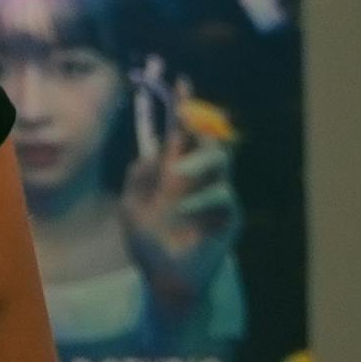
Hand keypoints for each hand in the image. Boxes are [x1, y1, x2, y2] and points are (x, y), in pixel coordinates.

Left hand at [120, 112, 240, 306]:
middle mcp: (197, 178)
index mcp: (172, 172)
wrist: (165, 280)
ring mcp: (216, 194)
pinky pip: (224, 194)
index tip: (181, 81)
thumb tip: (152, 153)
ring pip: (222, 159)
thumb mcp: (131, 208)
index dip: (183, 108)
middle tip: (184, 120)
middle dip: (200, 123)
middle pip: (208, 137)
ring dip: (198, 160)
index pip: (181, 134)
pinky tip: (183, 210)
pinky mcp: (229, 214)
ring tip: (176, 173)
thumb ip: (138, 179)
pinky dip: (202, 197)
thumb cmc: (147, 245)